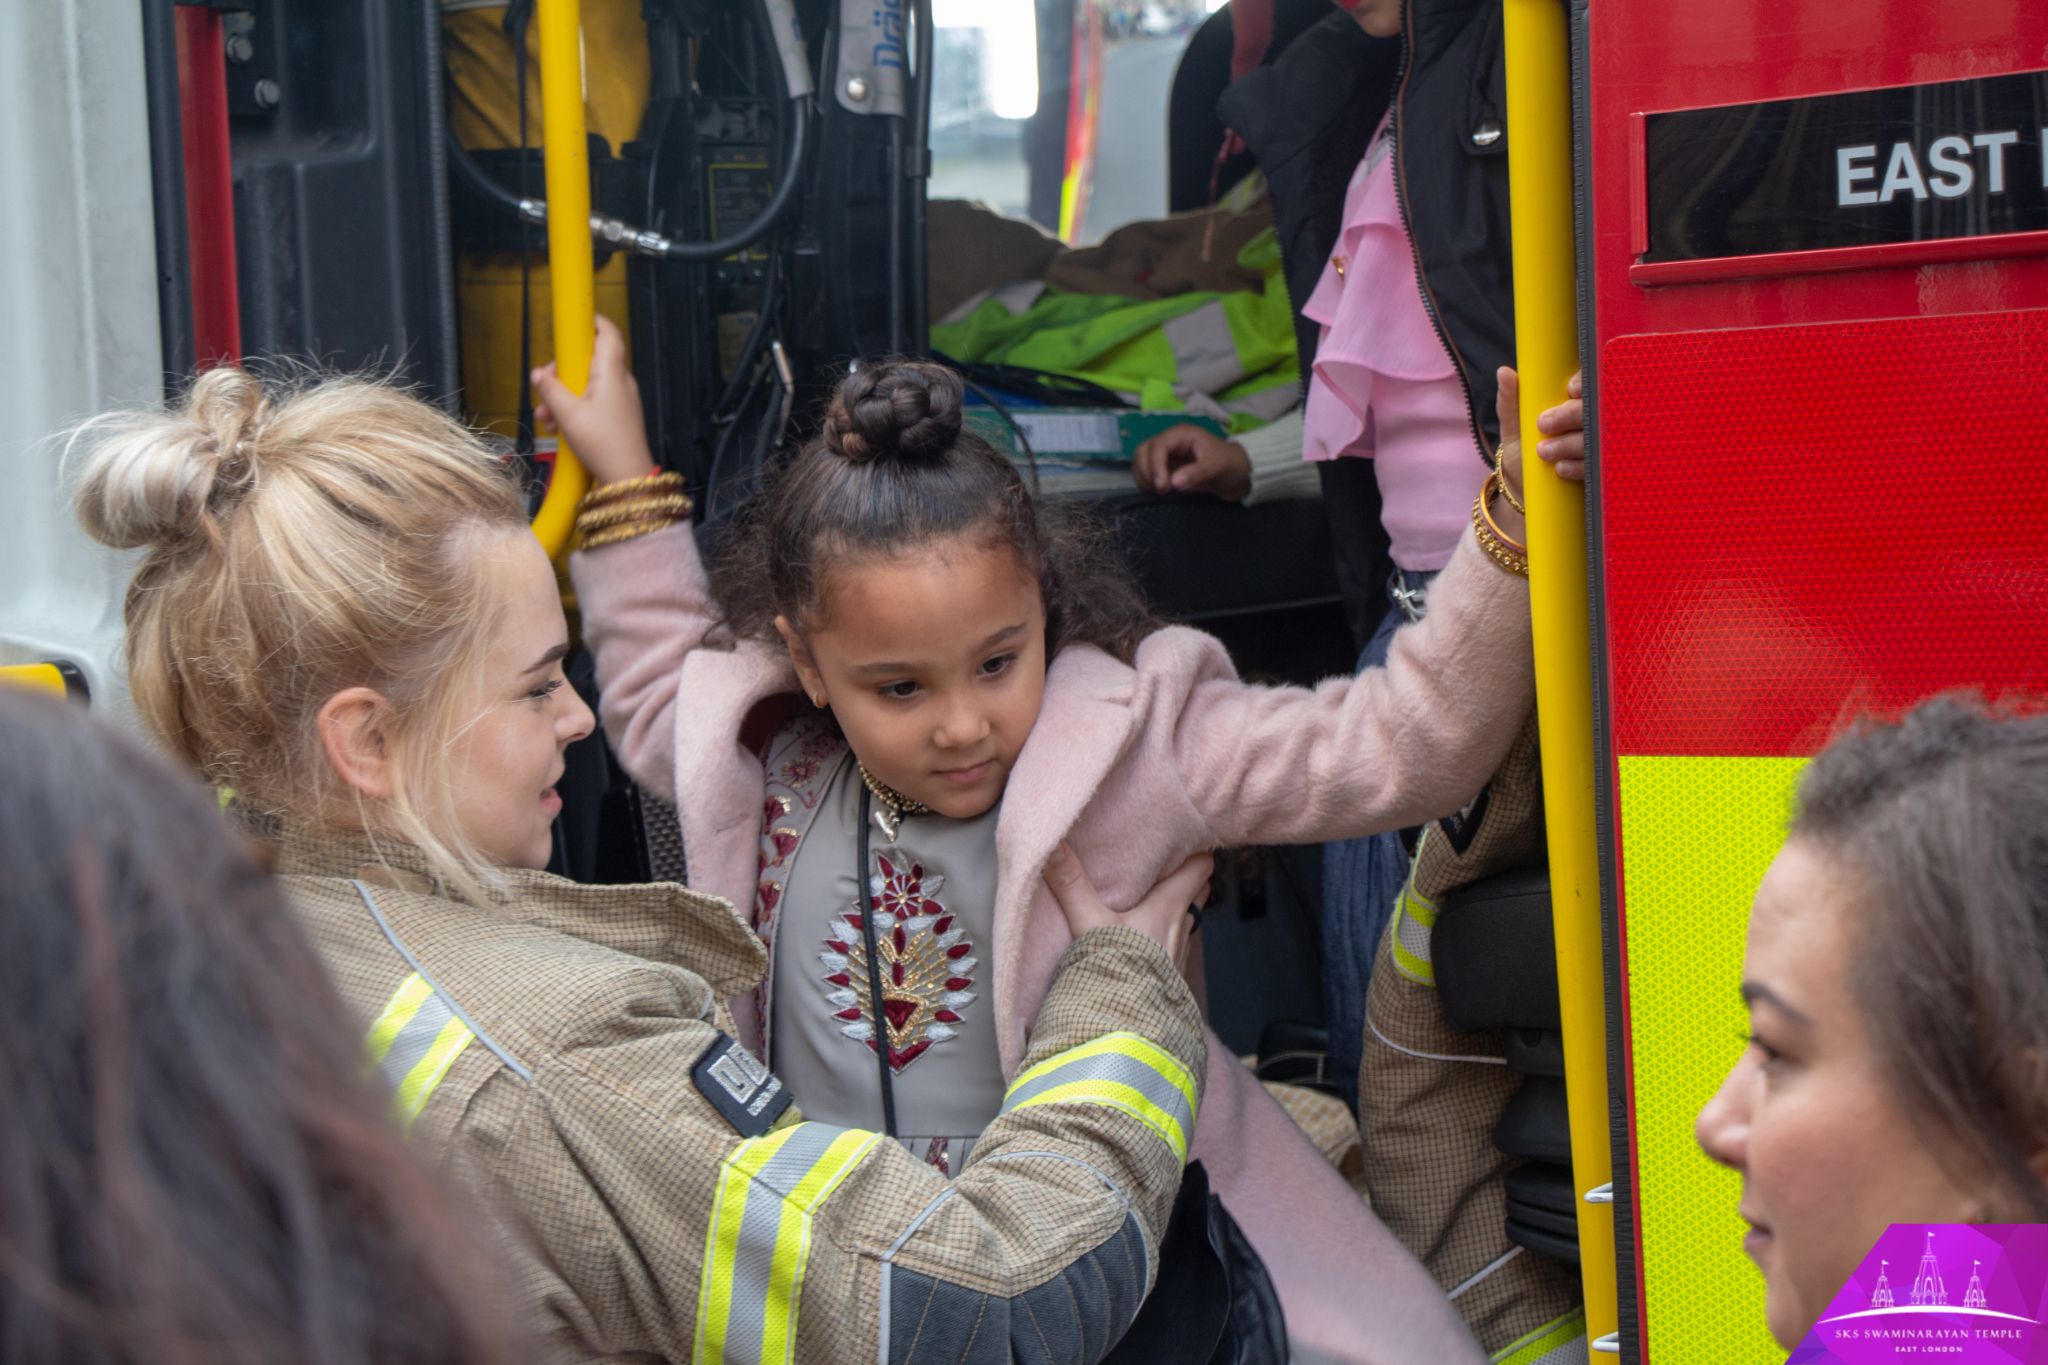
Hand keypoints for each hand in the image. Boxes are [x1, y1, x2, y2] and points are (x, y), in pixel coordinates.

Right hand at [531, 315, 658, 485]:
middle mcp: (620, 380)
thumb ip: (550, 389)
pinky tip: (557, 428)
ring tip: (546, 418)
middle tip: (544, 390)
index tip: (571, 323)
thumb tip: (539, 373)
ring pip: (586, 384)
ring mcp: (620, 398)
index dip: (591, 322)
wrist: (627, 478)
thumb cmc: (601, 442)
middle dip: (561, 374)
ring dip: (563, 397)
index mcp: (611, 371)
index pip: (608, 332)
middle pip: (588, 361)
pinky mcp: (618, 415)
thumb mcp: (567, 414)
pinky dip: (574, 409)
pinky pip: (593, 402)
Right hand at [1042, 843, 1212, 971]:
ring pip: (1189, 920)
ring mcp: (1180, 956)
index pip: (1201, 867)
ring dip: (1178, 909)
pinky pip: (1177, 949)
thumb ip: (1071, 884)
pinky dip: (1168, 939)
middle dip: (1189, 878)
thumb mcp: (1089, 923)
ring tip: (1155, 901)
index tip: (1184, 839)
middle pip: (1199, 891)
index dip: (1197, 852)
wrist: (1129, 1028)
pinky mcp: (1173, 980)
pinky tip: (1147, 943)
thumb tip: (1051, 846)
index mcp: (1169, 906)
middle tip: (1168, 865)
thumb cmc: (1116, 970)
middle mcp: (1181, 928)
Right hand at [1131, 425, 1251, 501]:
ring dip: (1143, 477)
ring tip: (1159, 492)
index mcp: (1182, 435)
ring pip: (1140, 460)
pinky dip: (1146, 481)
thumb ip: (1196, 473)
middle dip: (1147, 471)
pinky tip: (1157, 491)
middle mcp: (1170, 441)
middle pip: (1143, 450)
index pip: (1158, 446)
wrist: (1237, 474)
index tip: (1162, 487)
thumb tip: (1174, 483)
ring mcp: (1165, 453)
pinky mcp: (1164, 466)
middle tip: (1161, 490)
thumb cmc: (1230, 465)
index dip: (1155, 466)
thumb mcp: (1217, 468)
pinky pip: (1145, 471)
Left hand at [1491, 367, 1586, 539]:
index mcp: (1573, 404)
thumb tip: (1504, 373)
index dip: (1585, 383)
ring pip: (1596, 439)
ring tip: (1543, 452)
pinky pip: (1598, 467)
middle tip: (1543, 424)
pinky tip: (1560, 468)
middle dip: (1571, 415)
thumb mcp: (1512, 427)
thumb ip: (1510, 401)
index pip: (1590, 384)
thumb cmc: (1520, 453)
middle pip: (1595, 410)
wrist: (1523, 494)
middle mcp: (1591, 422)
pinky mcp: (1600, 472)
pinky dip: (1579, 466)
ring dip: (1570, 443)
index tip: (1569, 390)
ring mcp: (1598, 448)